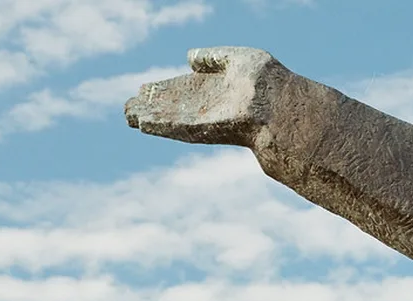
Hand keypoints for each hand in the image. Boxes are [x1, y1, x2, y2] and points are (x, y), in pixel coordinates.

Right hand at [125, 47, 282, 146]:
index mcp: (218, 90)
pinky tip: (143, 123)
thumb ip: (214, 57)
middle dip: (153, 106)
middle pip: (177, 107)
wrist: (285, 105)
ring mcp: (210, 121)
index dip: (165, 90)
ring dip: (151, 118)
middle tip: (127, 107)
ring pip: (174, 119)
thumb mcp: (241, 60)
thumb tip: (188, 58)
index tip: (144, 88)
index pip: (186, 90)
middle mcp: (212, 107)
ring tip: (128, 116)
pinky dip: (162, 125)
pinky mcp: (210, 131)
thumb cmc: (271, 83)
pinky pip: (181, 128)